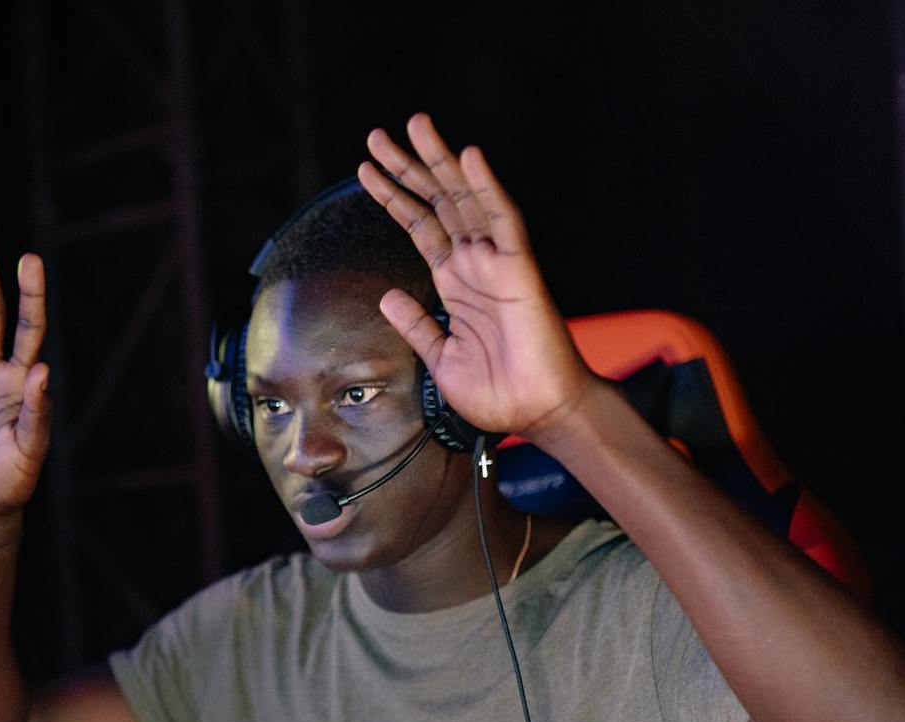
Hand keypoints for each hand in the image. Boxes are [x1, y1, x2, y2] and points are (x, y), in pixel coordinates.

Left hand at [358, 113, 599, 444]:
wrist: (539, 412)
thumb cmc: (499, 391)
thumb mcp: (439, 359)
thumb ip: (417, 325)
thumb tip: (389, 297)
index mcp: (455, 282)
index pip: (420, 226)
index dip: (394, 197)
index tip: (365, 170)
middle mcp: (474, 263)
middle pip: (436, 201)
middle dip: (407, 167)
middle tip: (376, 135)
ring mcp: (496, 262)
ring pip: (465, 198)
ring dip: (440, 161)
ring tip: (414, 126)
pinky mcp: (519, 269)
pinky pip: (503, 219)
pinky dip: (486, 187)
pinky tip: (468, 157)